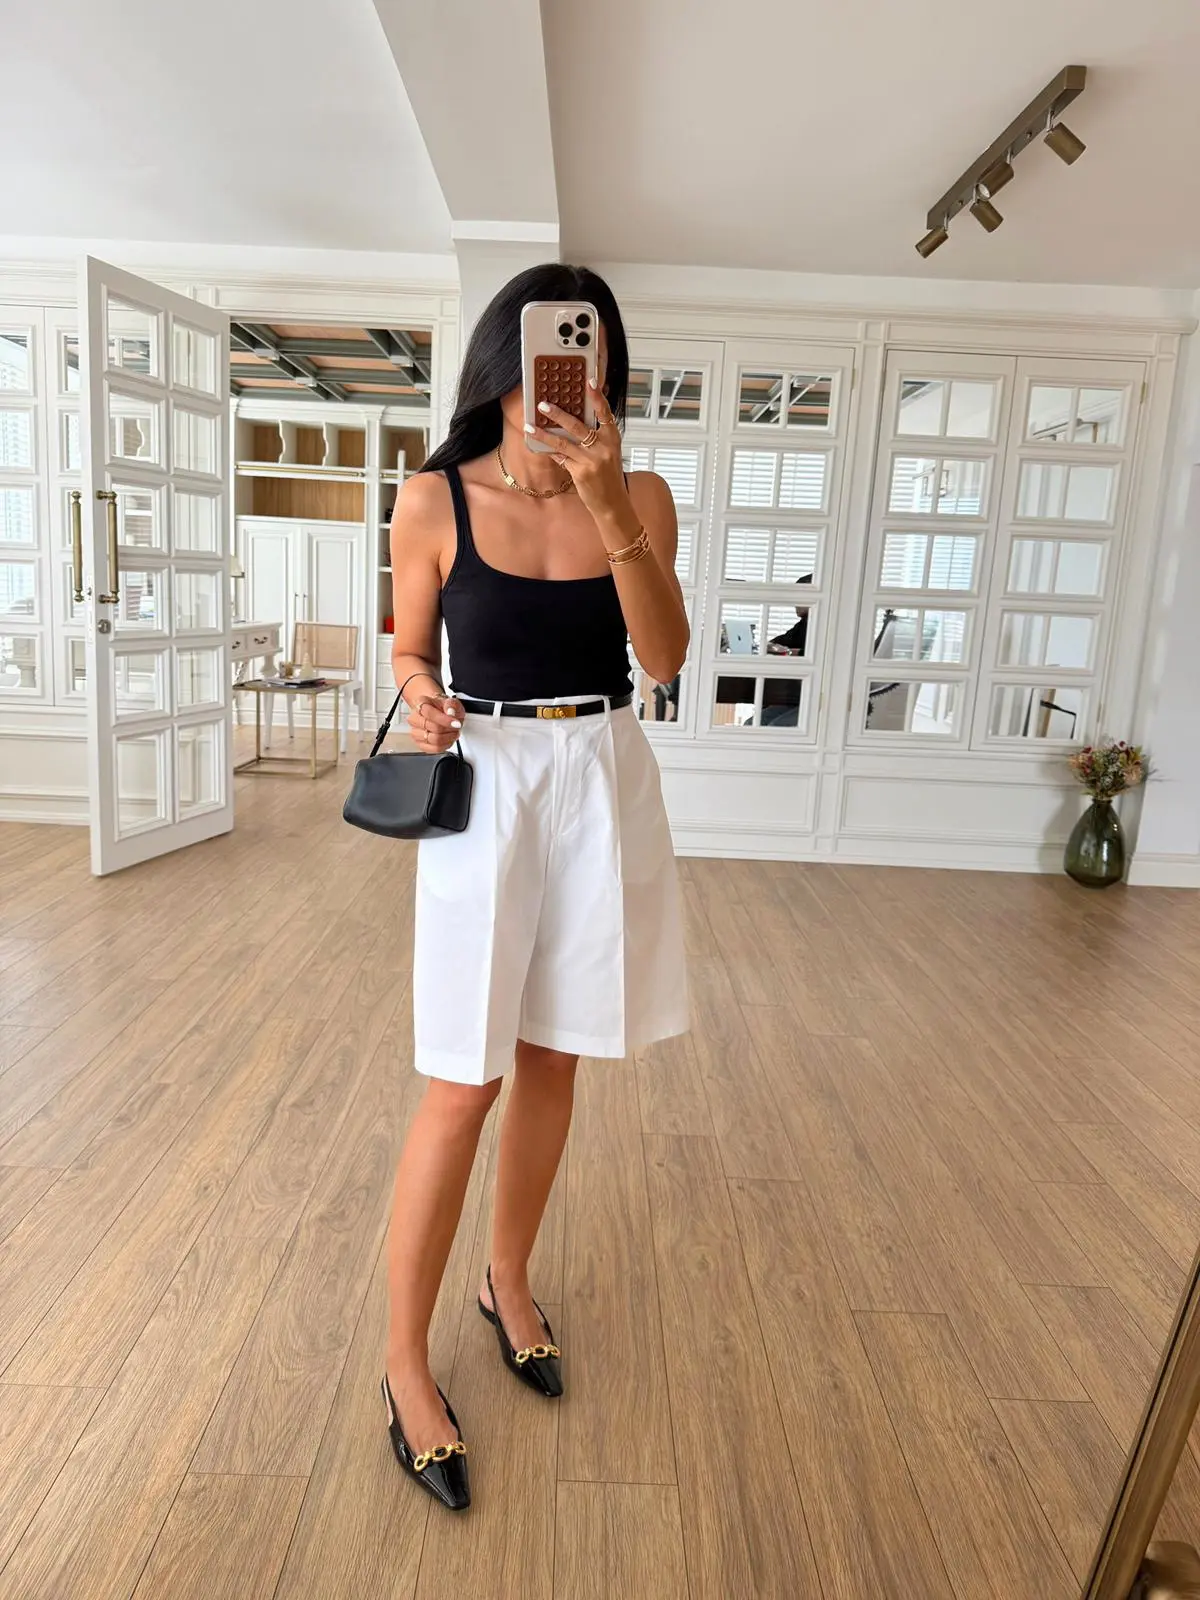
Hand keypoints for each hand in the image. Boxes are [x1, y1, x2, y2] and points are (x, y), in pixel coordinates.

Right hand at [408, 694, 463, 753]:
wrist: (437, 712)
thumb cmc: (442, 707)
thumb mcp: (451, 701)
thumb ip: (451, 704)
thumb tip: (450, 712)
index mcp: (420, 705)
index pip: (429, 713)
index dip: (445, 720)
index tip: (456, 723)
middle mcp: (414, 719)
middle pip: (433, 728)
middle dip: (449, 729)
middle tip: (456, 727)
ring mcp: (415, 732)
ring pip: (434, 740)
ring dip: (448, 738)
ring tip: (452, 732)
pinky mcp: (419, 744)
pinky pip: (434, 749)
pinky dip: (445, 745)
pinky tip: (448, 739)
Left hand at [524, 379, 628, 525]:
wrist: (613, 504)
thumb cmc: (609, 476)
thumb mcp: (608, 452)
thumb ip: (596, 436)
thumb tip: (573, 419)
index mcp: (613, 438)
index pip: (605, 413)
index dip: (597, 397)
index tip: (589, 381)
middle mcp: (603, 447)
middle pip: (578, 426)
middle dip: (558, 414)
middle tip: (543, 404)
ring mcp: (591, 460)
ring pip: (563, 442)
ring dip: (545, 433)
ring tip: (530, 426)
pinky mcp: (580, 473)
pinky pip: (560, 458)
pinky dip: (550, 451)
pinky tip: (538, 444)